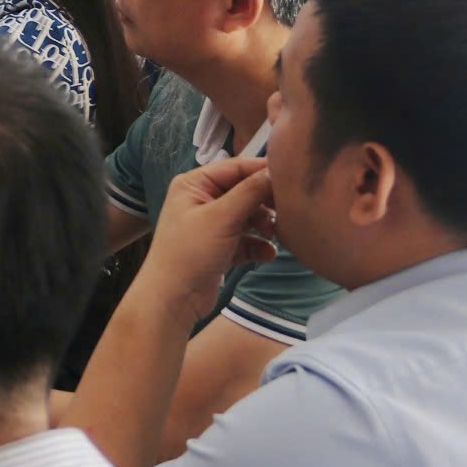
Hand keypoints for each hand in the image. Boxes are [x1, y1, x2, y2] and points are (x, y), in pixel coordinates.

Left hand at [139, 156, 278, 330]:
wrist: (174, 299)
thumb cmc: (190, 252)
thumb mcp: (222, 217)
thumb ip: (250, 192)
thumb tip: (275, 171)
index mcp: (194, 184)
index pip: (235, 167)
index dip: (263, 171)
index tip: (293, 176)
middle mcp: (201, 200)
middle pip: (245, 192)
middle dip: (265, 202)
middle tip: (287, 211)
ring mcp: (211, 225)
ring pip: (248, 217)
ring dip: (264, 225)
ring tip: (274, 234)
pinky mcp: (220, 248)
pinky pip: (247, 240)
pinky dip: (258, 246)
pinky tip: (268, 254)